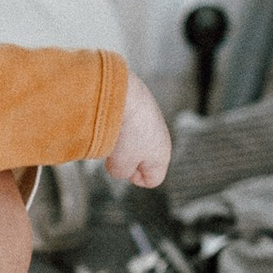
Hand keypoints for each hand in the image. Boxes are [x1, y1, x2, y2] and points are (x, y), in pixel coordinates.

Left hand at [104, 69, 172, 189]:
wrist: (122, 92)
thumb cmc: (125, 131)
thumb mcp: (120, 165)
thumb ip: (121, 172)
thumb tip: (117, 163)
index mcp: (162, 154)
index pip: (153, 179)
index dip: (135, 178)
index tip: (123, 166)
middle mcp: (159, 136)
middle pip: (140, 159)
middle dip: (124, 158)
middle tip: (115, 148)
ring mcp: (149, 118)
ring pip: (130, 139)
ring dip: (118, 139)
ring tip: (112, 130)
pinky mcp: (137, 103)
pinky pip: (125, 120)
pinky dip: (115, 121)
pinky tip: (110, 116)